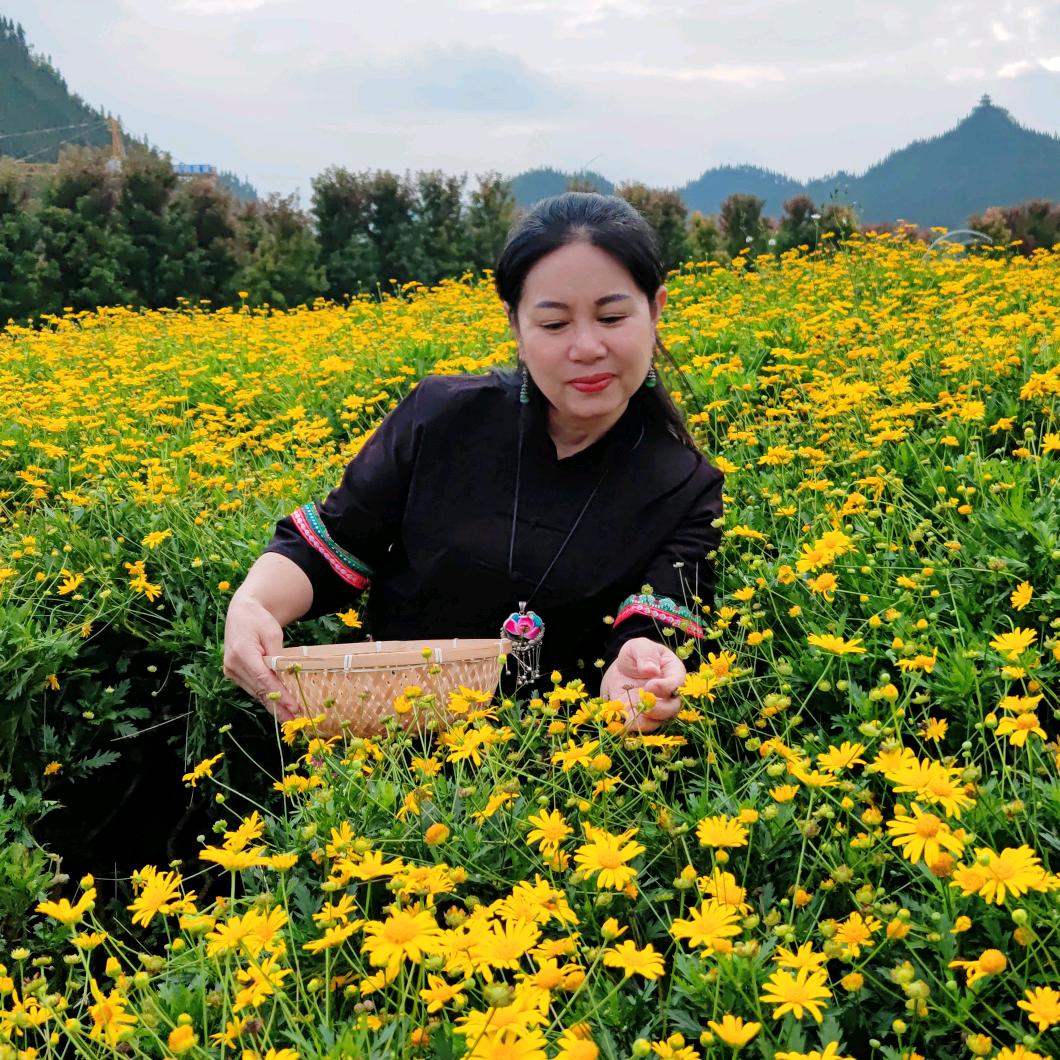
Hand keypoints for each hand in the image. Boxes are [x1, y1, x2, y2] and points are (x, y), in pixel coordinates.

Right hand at [222, 593, 298, 722]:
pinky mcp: (233, 673)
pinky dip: (265, 697)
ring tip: (288, 718)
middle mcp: (233, 665)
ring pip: (255, 692)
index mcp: (242, 653)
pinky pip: (252, 688)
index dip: (280, 695)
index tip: (294, 706)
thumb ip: (277, 655)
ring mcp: (231, 671)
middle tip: (294, 720)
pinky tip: (277, 708)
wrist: (241, 613)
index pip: (264, 679)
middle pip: (259, 690)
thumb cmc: (259, 620)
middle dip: (278, 706)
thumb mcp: (273, 633)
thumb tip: (285, 677)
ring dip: (272, 706)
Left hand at [600, 637, 686, 733]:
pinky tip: (622, 721)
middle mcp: (669, 694)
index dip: (666, 687)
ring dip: (646, 721)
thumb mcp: (638, 646)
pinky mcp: (643, 718)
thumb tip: (652, 669)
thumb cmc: (635, 655)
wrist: (620, 669)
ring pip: (659, 721)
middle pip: (673, 707)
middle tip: (642, 704)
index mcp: (673, 673)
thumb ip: (646, 654)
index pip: (678, 683)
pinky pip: (642, 727)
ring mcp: (657, 708)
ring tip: (630, 714)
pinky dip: (633, 726)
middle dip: (659, 709)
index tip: (650, 686)